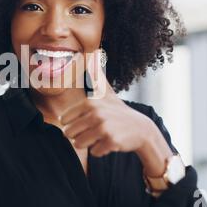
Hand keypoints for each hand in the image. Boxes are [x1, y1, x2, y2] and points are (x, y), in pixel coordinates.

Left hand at [59, 49, 172, 175]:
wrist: (141, 129)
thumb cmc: (118, 111)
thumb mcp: (106, 92)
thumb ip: (95, 76)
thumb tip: (91, 54)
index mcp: (90, 103)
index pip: (65, 120)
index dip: (74, 124)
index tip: (87, 121)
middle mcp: (96, 114)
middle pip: (69, 133)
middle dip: (80, 135)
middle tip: (95, 131)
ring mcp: (104, 128)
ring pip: (79, 144)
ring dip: (89, 144)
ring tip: (101, 136)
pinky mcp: (111, 141)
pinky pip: (94, 152)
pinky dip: (101, 150)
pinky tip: (111, 142)